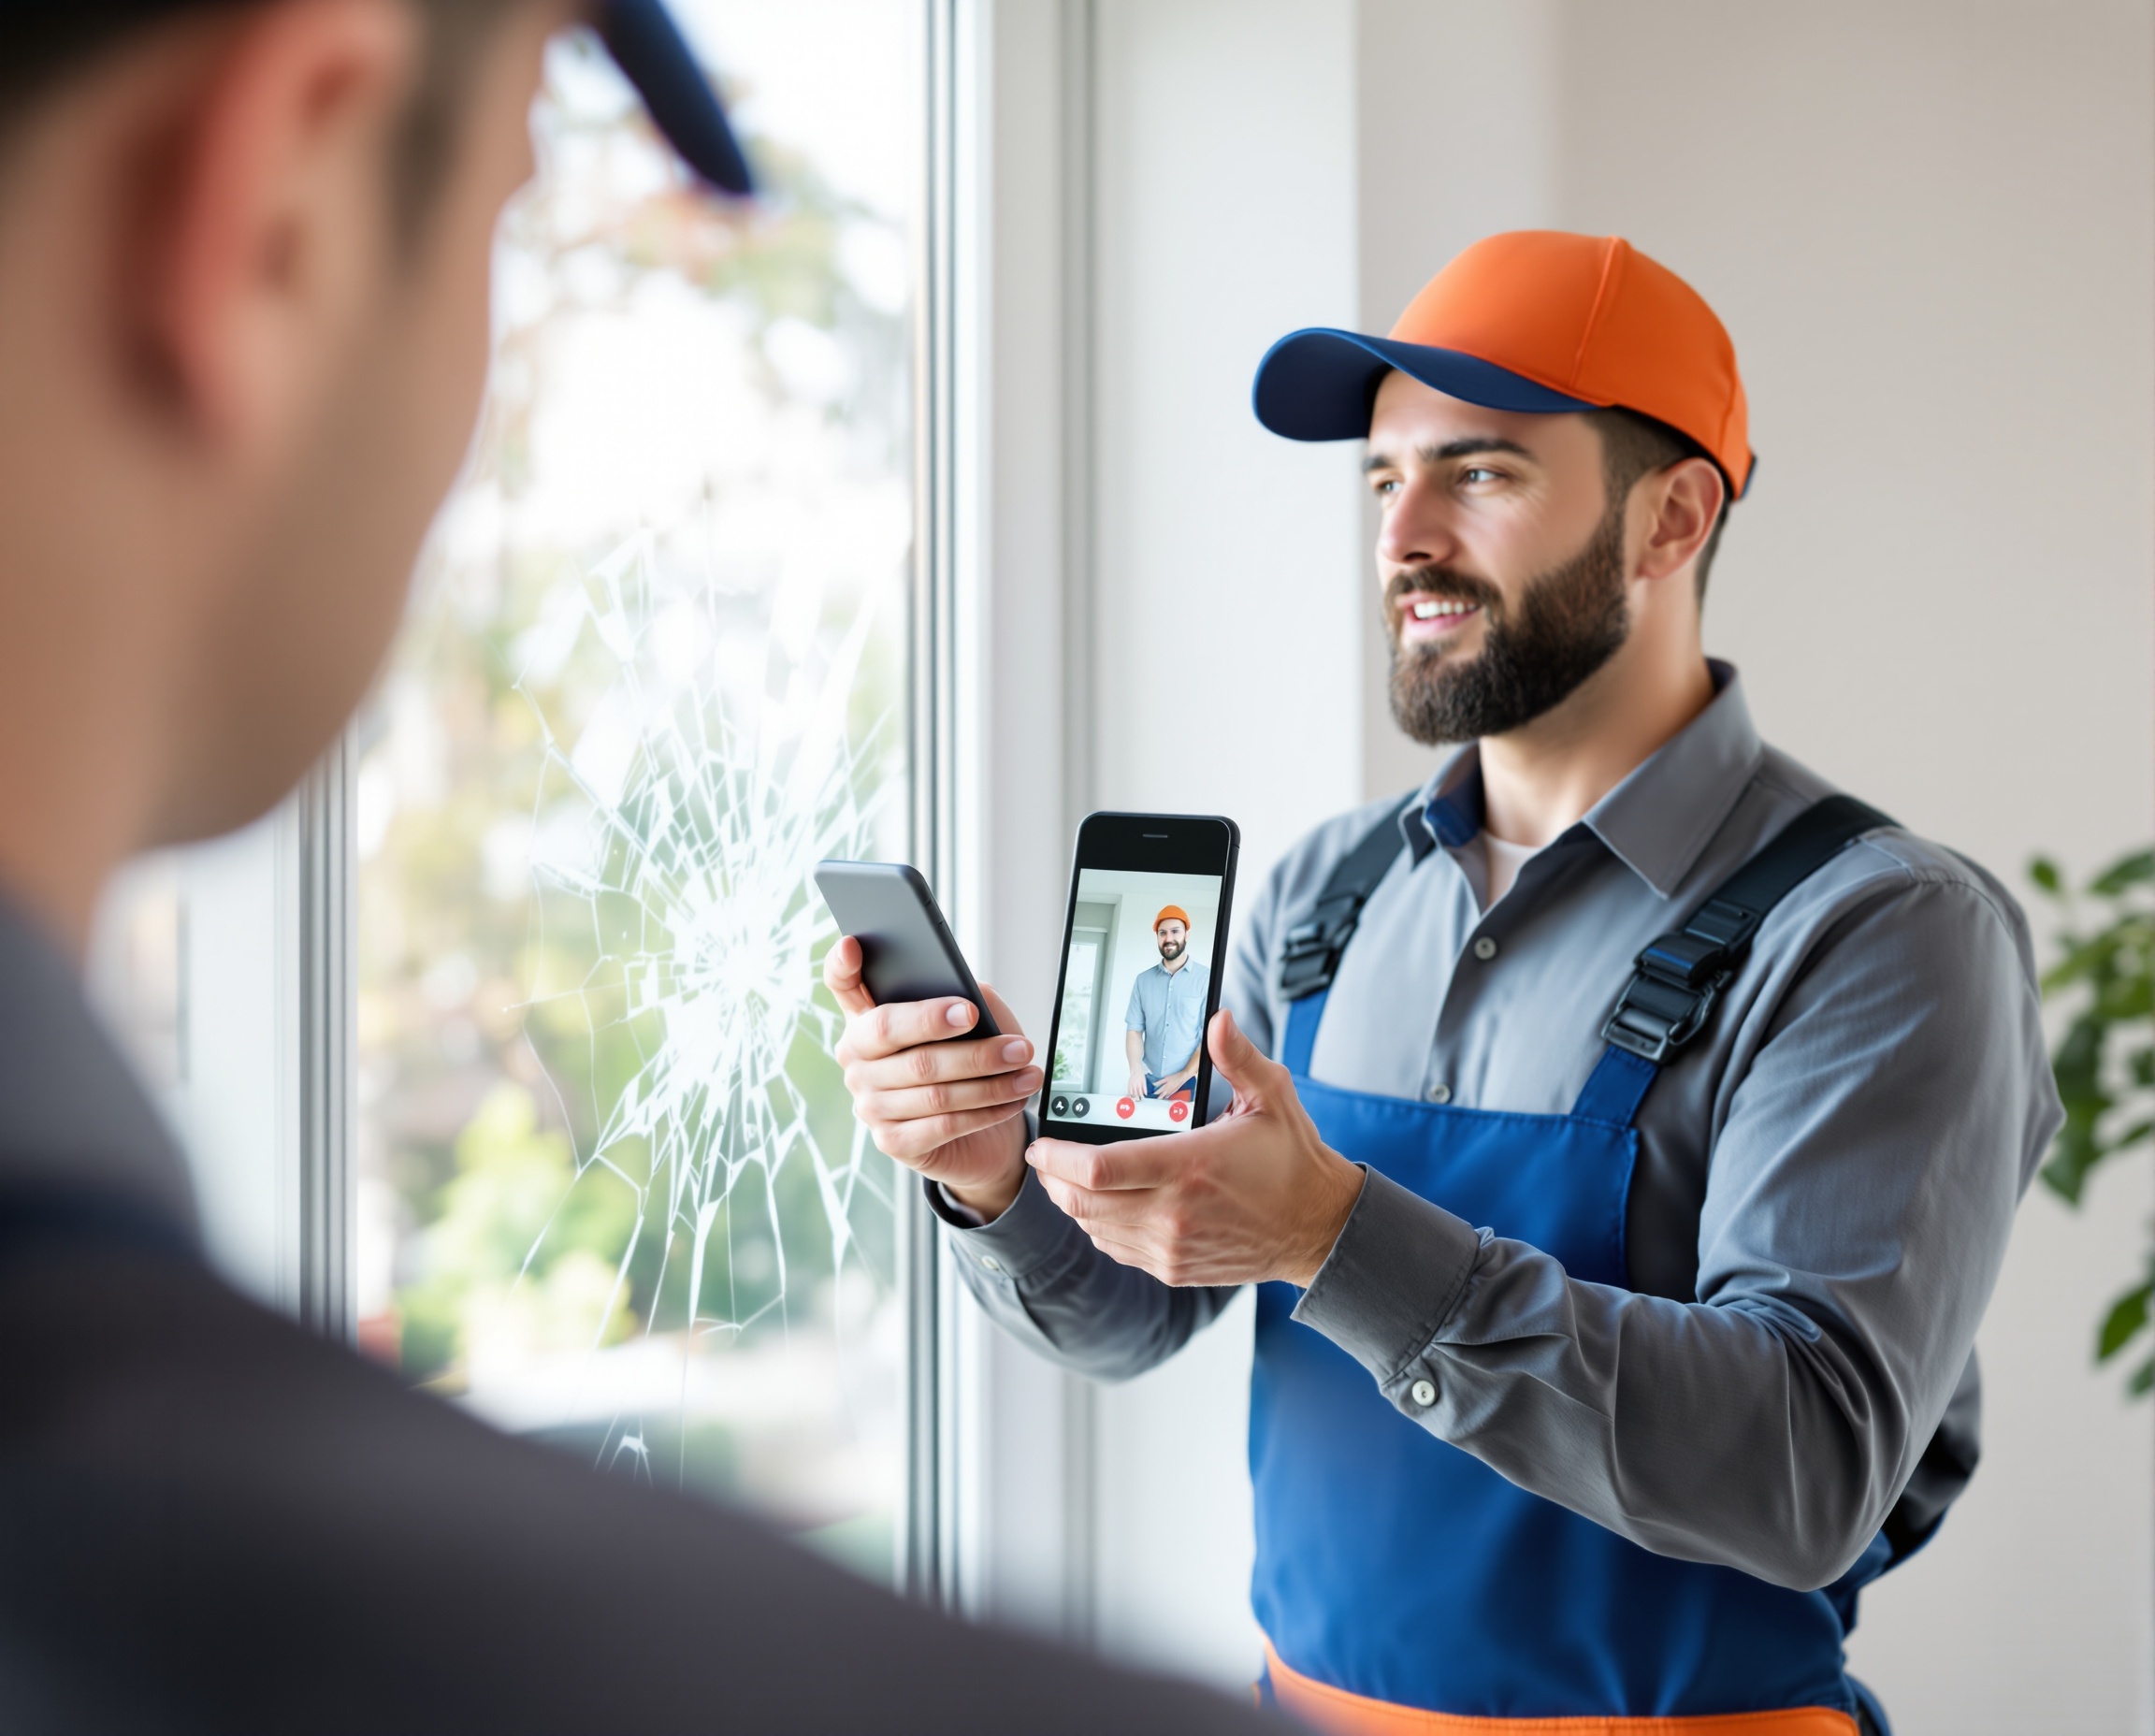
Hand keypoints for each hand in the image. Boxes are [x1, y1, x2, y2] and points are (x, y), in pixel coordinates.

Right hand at [826, 937, 1036, 1219]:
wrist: (978, 1137)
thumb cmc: (969, 1063)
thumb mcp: (972, 1022)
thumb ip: (967, 1000)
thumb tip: (974, 1000)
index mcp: (867, 1017)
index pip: (841, 983)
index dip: (841, 964)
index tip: (853, 945)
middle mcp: (857, 1059)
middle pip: (897, 1037)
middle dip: (963, 1039)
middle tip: (1012, 1041)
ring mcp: (869, 1103)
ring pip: (931, 1086)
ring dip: (990, 1080)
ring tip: (1027, 1071)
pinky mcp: (892, 1141)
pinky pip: (943, 1123)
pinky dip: (986, 1111)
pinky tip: (1013, 1100)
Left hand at [1027, 1008, 1364, 1287]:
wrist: (1317, 1228)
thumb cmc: (1292, 1160)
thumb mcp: (1272, 1097)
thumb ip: (1239, 1056)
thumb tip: (1217, 1018)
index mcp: (1187, 1168)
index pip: (1097, 1170)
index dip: (1056, 1158)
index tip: (1041, 1143)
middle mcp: (1172, 1214)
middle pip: (1081, 1203)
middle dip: (1052, 1179)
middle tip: (1045, 1157)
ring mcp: (1171, 1248)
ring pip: (1094, 1228)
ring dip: (1072, 1203)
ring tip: (1068, 1177)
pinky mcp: (1174, 1268)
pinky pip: (1117, 1248)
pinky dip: (1100, 1226)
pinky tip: (1104, 1204)